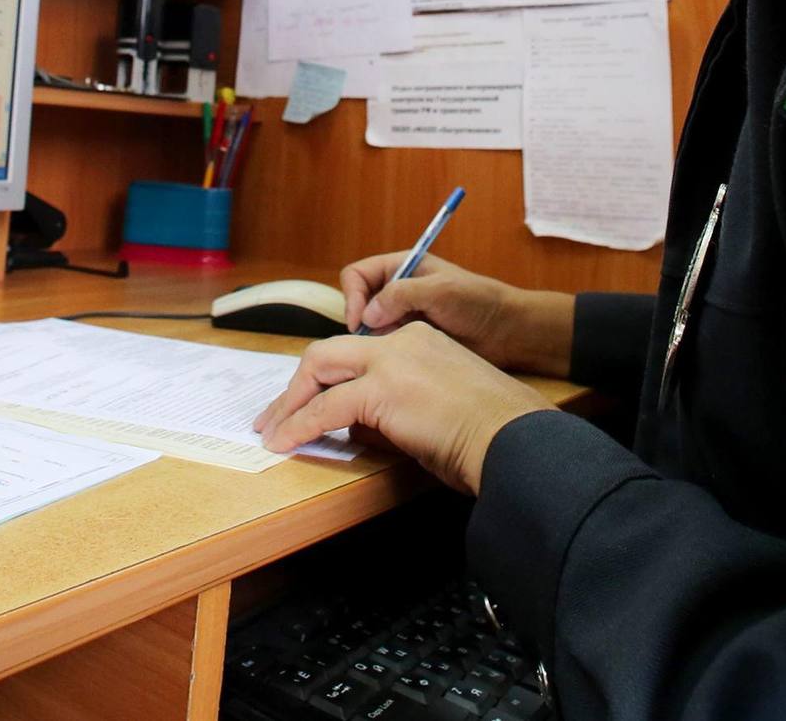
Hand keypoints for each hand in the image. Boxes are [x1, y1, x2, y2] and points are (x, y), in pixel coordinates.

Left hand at [253, 322, 553, 495]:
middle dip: (297, 385)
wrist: (513, 437)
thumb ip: (397, 406)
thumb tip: (357, 428)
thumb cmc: (490, 433)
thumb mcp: (440, 406)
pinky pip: (324, 408)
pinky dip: (298, 426)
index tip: (312, 401)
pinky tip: (286, 444)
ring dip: (290, 404)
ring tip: (273, 433)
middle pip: (328, 352)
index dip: (328, 378)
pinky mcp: (381, 390)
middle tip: (277, 416)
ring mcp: (390, 362)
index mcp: (421, 340)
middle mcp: (403, 341)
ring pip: (318, 370)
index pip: (358, 351)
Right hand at [341, 252, 574, 377]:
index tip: (361, 320)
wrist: (506, 331)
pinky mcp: (410, 339)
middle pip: (357, 303)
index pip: (357, 275)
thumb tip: (368, 315)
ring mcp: (403, 315)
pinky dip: (385, 352)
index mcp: (402, 266)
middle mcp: (397, 289)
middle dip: (359, 322)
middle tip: (373, 341)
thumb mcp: (442, 291)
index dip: (352, 296)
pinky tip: (400, 359)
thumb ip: (403, 295)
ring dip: (373, 340)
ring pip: (368, 328)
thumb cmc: (480, 301)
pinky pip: (384, 345)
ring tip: (391, 350)